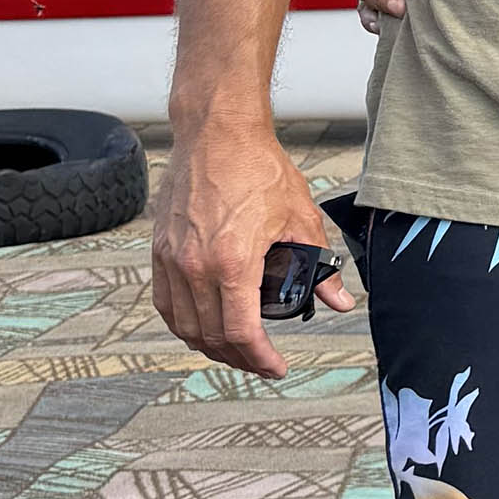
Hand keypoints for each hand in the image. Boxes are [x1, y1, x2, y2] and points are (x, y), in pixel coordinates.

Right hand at [151, 124, 352, 383]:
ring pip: (184, 325)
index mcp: (232, 262)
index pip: (241, 333)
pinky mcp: (159, 249)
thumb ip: (320, 265)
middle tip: (261, 363)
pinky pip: (166, 303)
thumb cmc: (257, 167)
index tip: (276, 367)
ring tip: (235, 350)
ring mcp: (172, 259)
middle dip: (239, 358)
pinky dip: (184, 323)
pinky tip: (202, 327)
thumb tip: (339, 300)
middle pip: (211, 336)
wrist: (216, 132)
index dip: (260, 358)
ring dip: (209, 346)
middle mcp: (195, 266)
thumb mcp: (301, 217)